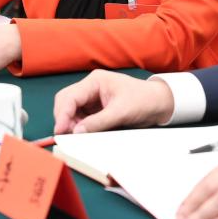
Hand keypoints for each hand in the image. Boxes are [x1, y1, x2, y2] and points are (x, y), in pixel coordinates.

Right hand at [53, 70, 174, 133]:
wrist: (158, 103)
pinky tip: (83, 135)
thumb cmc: (143, 100)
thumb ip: (98, 122)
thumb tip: (76, 132)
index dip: (62, 114)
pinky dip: (78, 127)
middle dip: (64, 118)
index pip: (70, 97)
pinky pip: (80, 118)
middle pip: (66, 102)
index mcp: (95, 81)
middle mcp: (90, 88)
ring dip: (71, 124)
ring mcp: (92, 98)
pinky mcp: (95, 109)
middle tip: (66, 136)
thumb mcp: (121, 112)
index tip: (60, 131)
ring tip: (77, 137)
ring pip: (71, 111)